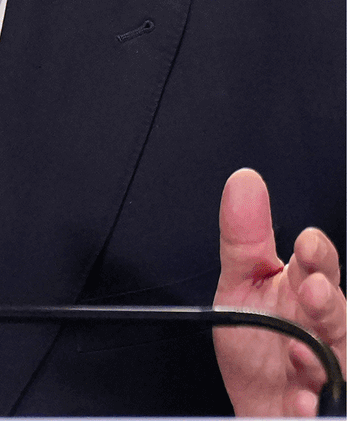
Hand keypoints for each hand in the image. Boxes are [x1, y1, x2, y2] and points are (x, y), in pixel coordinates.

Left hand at [213, 167, 345, 416]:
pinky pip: (324, 405)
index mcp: (304, 293)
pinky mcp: (321, 405)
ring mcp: (327, 370)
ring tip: (303, 350)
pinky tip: (299, 398)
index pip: (319, 268)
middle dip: (328, 302)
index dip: (316, 256)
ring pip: (339, 360)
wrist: (254, 402)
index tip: (305, 243)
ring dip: (323, 356)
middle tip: (314, 289)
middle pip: (337, 314)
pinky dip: (310, 402)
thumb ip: (244, 238)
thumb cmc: (255, 342)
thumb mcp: (241, 284)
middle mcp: (322, 329)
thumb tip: (244, 182)